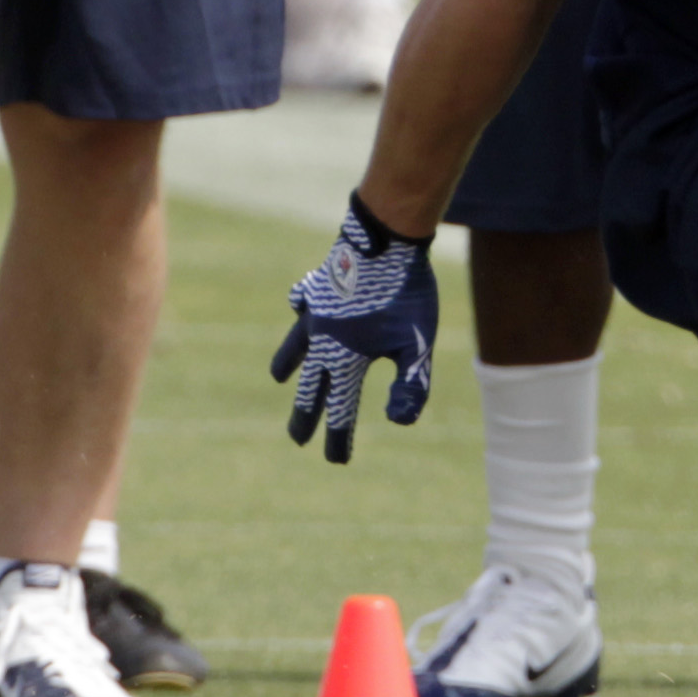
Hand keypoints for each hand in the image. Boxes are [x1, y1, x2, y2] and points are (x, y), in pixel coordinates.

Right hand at [271, 192, 437, 461]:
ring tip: (280, 377)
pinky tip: (299, 310)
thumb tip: (398, 423)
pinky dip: (300, 311)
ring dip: (288, 362)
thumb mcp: (417, 344)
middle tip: (298, 437)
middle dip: (306, 414)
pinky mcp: (320, 283)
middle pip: (312, 385)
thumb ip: (410, 386)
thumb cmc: (406, 293)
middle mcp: (324, 338)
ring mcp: (317, 309)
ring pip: (297, 343)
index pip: (339, 408)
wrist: (386, 236)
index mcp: (346, 357)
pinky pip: (302, 302)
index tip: (336, 460)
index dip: (338, 437)